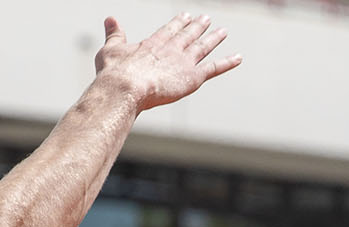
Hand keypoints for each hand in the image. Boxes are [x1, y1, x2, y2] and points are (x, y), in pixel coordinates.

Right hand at [95, 12, 241, 111]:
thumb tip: (110, 20)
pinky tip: (238, 58)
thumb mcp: (111, 50)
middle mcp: (172, 49)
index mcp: (154, 43)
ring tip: (223, 32)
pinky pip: (214, 68)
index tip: (186, 16)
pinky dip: (227, 63)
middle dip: (198, 27)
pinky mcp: (193, 77)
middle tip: (206, 20)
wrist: (126, 88)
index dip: (178, 23)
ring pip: (203, 48)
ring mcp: (184, 62)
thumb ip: (114, 35)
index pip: (170, 30)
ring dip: (213, 39)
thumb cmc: (114, 73)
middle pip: (188, 35)